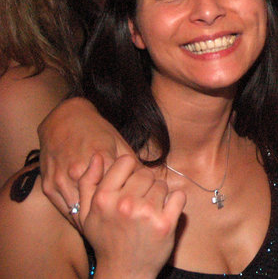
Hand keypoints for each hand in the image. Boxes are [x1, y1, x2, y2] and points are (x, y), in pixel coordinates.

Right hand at [38, 96, 134, 225]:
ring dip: (96, 221)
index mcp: (100, 158)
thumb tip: (155, 183)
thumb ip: (134, 164)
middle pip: (100, 202)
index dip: (132, 202)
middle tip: (127, 226)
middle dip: (113, 215)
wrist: (64, 120)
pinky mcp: (48, 187)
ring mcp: (60, 179)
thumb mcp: (119, 142)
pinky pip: (65, 210)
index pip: (120, 188)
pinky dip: (79, 218)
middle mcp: (78, 170)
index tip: (141, 214)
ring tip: (111, 229)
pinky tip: (92, 225)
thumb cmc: (97, 131)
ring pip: (81, 211)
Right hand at [79, 154, 185, 278]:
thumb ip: (88, 183)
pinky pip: (179, 196)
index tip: (129, 184)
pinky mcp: (166, 223)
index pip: (126, 161)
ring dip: (159, 195)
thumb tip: (97, 156)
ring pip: (162, 184)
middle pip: (146, 173)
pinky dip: (175, 202)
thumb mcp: (86, 214)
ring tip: (149, 211)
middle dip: (145, 185)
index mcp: (104, 198)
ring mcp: (146, 213)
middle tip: (139, 202)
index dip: (130, 171)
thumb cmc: (105, 239)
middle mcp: (124, 204)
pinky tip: (164, 213)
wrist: (123, 271)